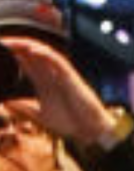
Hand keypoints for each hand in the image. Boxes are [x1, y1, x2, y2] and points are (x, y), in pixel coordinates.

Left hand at [1, 36, 116, 146]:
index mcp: (42, 81)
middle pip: (30, 52)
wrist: (88, 129)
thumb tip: (4, 102)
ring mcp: (60, 74)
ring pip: (42, 52)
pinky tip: (32, 50)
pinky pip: (57, 60)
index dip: (9, 52)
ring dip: (25, 45)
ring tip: (9, 42)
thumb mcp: (37, 114)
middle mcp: (50, 74)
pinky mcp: (69, 77)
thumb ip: (22, 107)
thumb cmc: (69, 121)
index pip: (23, 60)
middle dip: (13, 45)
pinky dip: (45, 54)